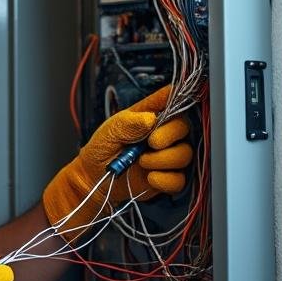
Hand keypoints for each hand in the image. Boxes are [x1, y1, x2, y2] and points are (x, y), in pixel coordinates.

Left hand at [42, 85, 192, 238]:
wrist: (96, 176)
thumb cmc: (104, 146)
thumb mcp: (112, 130)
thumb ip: (130, 122)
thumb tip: (151, 119)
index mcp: (153, 115)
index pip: (173, 100)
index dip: (175, 100)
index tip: (167, 109)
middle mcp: (166, 134)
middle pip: (184, 128)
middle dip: (169, 135)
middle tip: (151, 142)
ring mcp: (170, 156)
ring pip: (185, 154)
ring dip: (162, 159)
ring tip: (141, 161)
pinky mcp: (170, 178)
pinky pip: (179, 179)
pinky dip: (165, 179)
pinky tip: (150, 177)